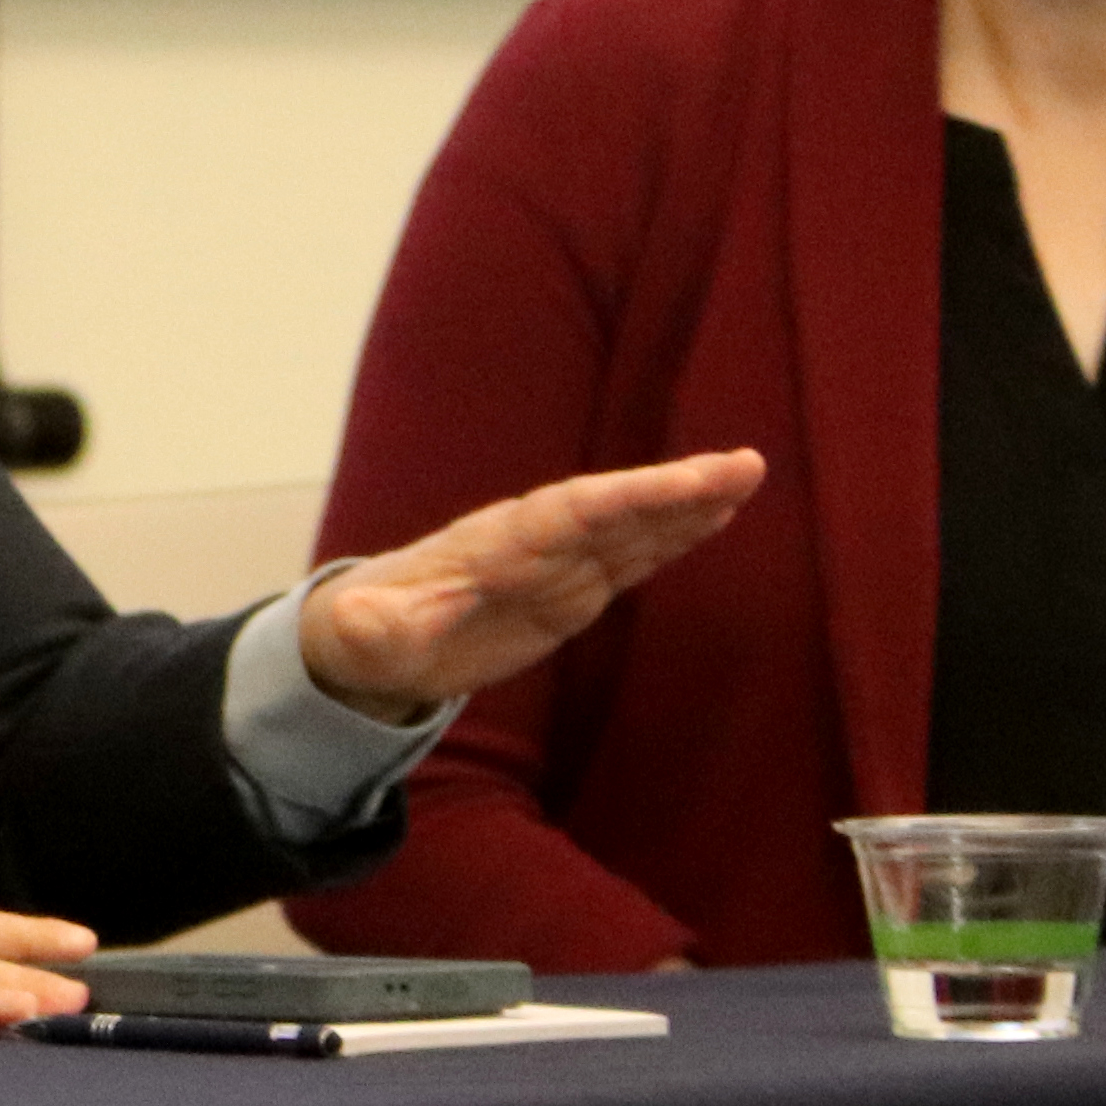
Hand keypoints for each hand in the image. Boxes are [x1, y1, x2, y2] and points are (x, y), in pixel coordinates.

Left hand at [301, 448, 767, 721]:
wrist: (371, 637)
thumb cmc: (368, 634)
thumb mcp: (363, 638)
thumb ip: (372, 628)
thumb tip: (357, 621)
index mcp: (497, 545)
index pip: (575, 513)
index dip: (632, 498)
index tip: (687, 483)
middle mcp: (535, 541)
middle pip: (618, 509)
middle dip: (678, 490)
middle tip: (746, 466)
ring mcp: (557, 562)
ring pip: (634, 527)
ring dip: (690, 506)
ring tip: (748, 478)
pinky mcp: (570, 587)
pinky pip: (632, 556)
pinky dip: (674, 536)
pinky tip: (717, 517)